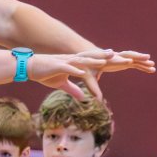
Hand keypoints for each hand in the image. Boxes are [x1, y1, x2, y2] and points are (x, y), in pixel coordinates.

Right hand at [27, 49, 151, 101]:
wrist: (28, 67)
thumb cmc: (44, 74)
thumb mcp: (60, 84)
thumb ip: (72, 90)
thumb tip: (83, 98)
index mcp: (77, 64)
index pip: (97, 63)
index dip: (111, 63)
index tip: (125, 62)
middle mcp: (74, 60)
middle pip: (96, 59)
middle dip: (111, 59)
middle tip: (127, 58)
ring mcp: (66, 61)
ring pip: (85, 60)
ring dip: (97, 59)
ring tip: (109, 58)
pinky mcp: (57, 65)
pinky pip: (69, 67)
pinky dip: (76, 69)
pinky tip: (84, 71)